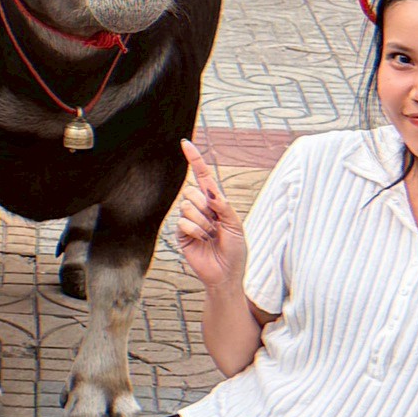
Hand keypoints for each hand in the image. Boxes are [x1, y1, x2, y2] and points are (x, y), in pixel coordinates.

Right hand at [173, 141, 247, 289]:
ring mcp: (188, 219)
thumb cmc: (235, 250)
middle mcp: (200, 207)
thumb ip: (224, 206)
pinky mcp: (180, 233)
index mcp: (215, 201)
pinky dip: (196, 232)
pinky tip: (203, 241)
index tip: (184, 143)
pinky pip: (183, 223)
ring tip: (211, 235)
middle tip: (216, 225)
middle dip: (205, 207)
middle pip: (192, 191)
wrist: (226, 273)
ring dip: (203, 223)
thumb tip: (211, 191)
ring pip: (187, 206)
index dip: (194, 159)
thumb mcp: (236, 225)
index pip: (202, 176)